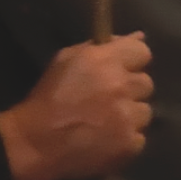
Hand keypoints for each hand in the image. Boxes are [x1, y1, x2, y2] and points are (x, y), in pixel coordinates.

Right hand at [0, 35, 151, 179]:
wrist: (34, 143)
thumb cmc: (48, 98)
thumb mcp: (67, 60)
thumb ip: (104, 46)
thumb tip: (139, 36)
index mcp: (105, 61)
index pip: (142, 51)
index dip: (133, 61)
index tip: (123, 70)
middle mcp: (121, 86)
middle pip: (146, 83)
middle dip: (130, 90)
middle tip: (109, 99)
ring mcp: (128, 117)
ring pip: (145, 112)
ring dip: (130, 116)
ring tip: (107, 122)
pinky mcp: (130, 143)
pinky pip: (140, 137)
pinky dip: (126, 140)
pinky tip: (107, 140)